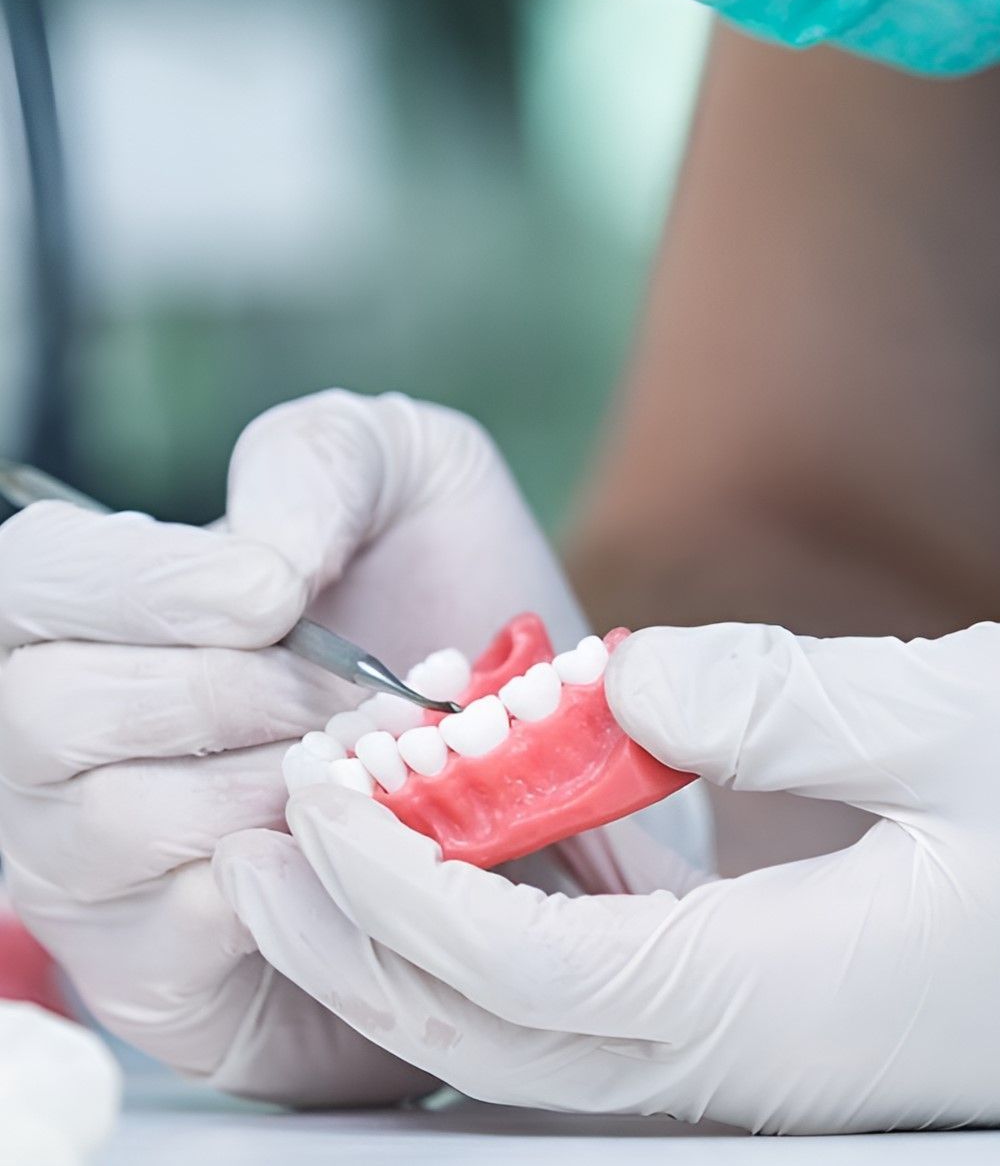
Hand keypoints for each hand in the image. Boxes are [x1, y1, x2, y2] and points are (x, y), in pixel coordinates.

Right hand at [0, 391, 633, 1104]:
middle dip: (233, 692)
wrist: (516, 755)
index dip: (137, 585)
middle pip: (51, 711)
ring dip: (276, 784)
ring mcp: (86, 860)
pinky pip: (181, 932)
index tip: (272, 596)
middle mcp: (54, 735)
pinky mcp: (151, 969)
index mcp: (91, 605)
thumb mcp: (403, 479)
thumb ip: (316, 465)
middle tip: (357, 694)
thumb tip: (255, 560)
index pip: (30, 580)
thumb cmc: (442, 601)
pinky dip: (295, 878)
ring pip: (119, 822)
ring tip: (377, 762)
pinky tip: (365, 838)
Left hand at [217, 619, 999, 1130]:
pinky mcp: (739, 1024)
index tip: (322, 798)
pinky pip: (567, 1009)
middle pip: (486, 1034)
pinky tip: (446, 873)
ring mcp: (731, 1054)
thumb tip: (634, 684)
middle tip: (261, 841)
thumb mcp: (973, 723)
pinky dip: (477, 944)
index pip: (523, 970)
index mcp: (773, 997)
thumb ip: (795, 701)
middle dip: (353, 940)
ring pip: (515, 1036)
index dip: (401, 889)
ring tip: (315, 856)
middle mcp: (731, 1054)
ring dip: (400, 948)